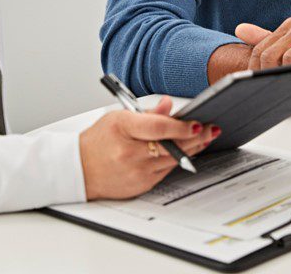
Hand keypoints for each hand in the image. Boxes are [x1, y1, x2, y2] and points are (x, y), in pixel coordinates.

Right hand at [79, 96, 219, 200]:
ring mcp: (136, 172)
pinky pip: (166, 170)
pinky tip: (189, 150)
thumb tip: (169, 104)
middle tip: (212, 128)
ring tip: (206, 136)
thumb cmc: (98, 141)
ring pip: (173, 159)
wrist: (78, 170)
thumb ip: (147, 113)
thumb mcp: (118, 118)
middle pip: (171, 146)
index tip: (198, 122)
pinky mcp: (141, 185)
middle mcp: (129, 153)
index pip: (158, 128)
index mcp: (122, 129)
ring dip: (192, 148)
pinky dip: (178, 159)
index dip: (181, 126)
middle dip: (195, 137)